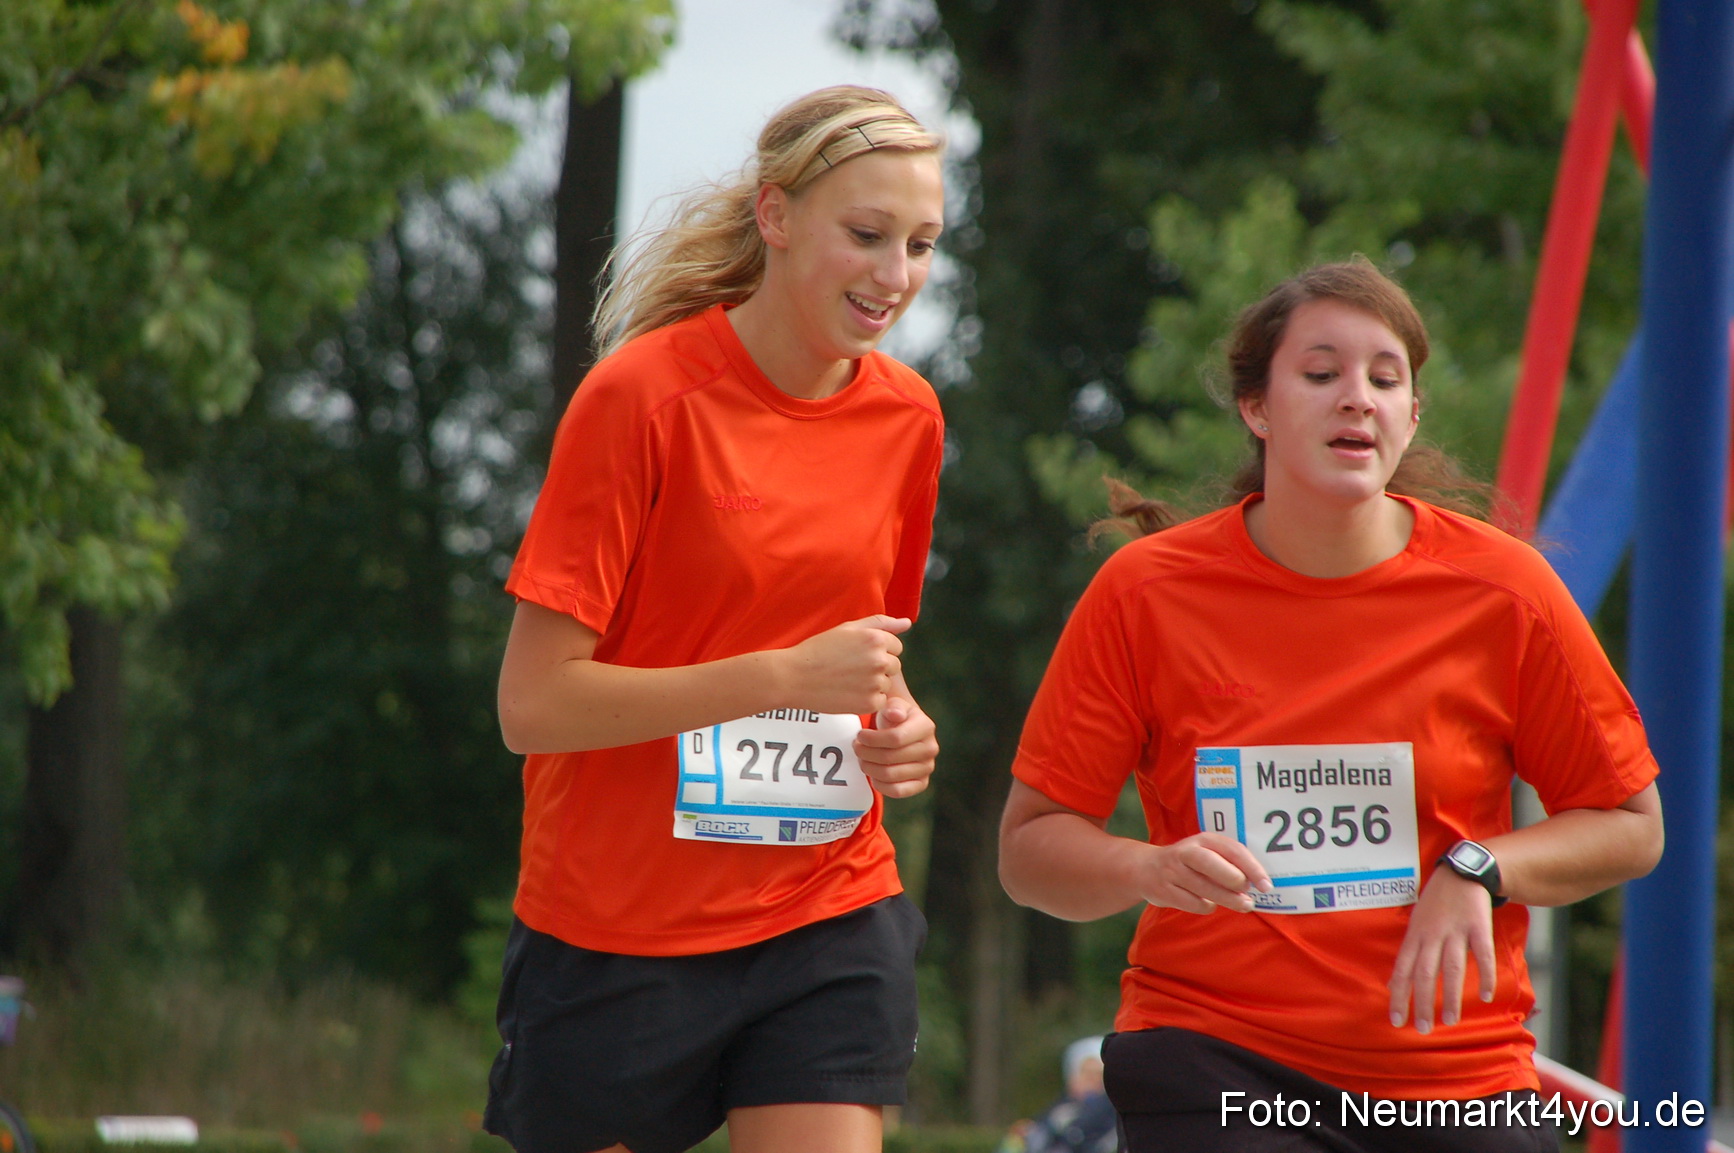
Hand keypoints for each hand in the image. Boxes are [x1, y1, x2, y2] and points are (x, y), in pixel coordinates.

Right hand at [778, 616, 908, 714]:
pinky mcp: (870, 703)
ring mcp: (876, 683)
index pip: (896, 646)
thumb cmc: (820, 650)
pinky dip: (867, 700)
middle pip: (894, 666)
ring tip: (847, 681)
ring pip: (887, 684)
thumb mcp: (848, 629)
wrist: (795, 677)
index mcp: (876, 638)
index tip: (858, 655)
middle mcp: (879, 660)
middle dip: (878, 668)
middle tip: (851, 669)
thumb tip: (907, 623)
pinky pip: (880, 701)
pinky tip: (848, 693)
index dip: (878, 651)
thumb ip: (881, 623)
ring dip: (873, 684)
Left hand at [855, 695, 937, 798]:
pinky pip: (897, 791)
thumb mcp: (893, 705)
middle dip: (866, 753)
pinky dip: (880, 784)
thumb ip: (893, 707)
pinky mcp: (921, 783)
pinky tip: (872, 774)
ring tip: (862, 758)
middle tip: (856, 747)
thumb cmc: (895, 717)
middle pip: (890, 757)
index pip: (895, 738)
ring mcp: (927, 767)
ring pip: (890, 775)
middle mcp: (930, 748)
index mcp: (925, 726)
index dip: (872, 739)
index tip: (859, 735)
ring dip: (869, 768)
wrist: (904, 731)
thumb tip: (895, 714)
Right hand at [1136, 833, 1271, 913]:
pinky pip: (1193, 903)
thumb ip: (1229, 862)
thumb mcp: (1206, 852)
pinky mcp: (1164, 890)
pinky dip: (1206, 906)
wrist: (1144, 868)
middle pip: (1212, 864)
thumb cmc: (1188, 863)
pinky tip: (1209, 903)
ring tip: (1243, 905)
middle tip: (1249, 895)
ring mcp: (1172, 871)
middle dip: (1234, 880)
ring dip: (1228, 899)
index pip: (1231, 849)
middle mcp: (1185, 852)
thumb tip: (1257, 882)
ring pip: (1204, 888)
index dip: (1252, 868)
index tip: (1266, 886)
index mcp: (1202, 840)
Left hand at [1387, 866, 1496, 1033]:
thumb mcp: (1415, 925)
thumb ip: (1408, 955)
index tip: (1397, 1020)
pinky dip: (1484, 976)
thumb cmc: (1435, 904)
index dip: (1399, 995)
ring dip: (1450, 996)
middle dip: (1422, 1002)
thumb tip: (1393, 984)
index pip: (1402, 970)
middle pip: (1424, 972)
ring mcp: (1455, 931)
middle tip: (1423, 1029)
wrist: (1461, 873)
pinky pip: (1483, 955)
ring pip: (1451, 968)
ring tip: (1450, 1021)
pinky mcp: (1478, 927)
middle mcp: (1432, 935)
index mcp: (1415, 936)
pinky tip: (1485, 996)